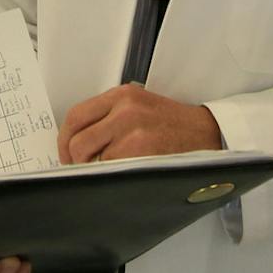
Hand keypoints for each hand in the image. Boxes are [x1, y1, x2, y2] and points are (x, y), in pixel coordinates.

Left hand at [59, 85, 221, 163]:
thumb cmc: (173, 123)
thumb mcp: (140, 106)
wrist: (208, 132)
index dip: (64, 140)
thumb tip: (77, 141)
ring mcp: (134, 132)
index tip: (66, 153)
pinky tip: (126, 174)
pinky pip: (113, 170)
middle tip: (84, 169)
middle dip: (76, 161)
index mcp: (122, 95)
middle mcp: (125, 109)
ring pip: (93, 160)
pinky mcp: (143, 152)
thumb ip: (109, 115)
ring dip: (97, 171)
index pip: (75, 116)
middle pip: (78, 141)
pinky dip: (114, 176)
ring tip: (110, 171)